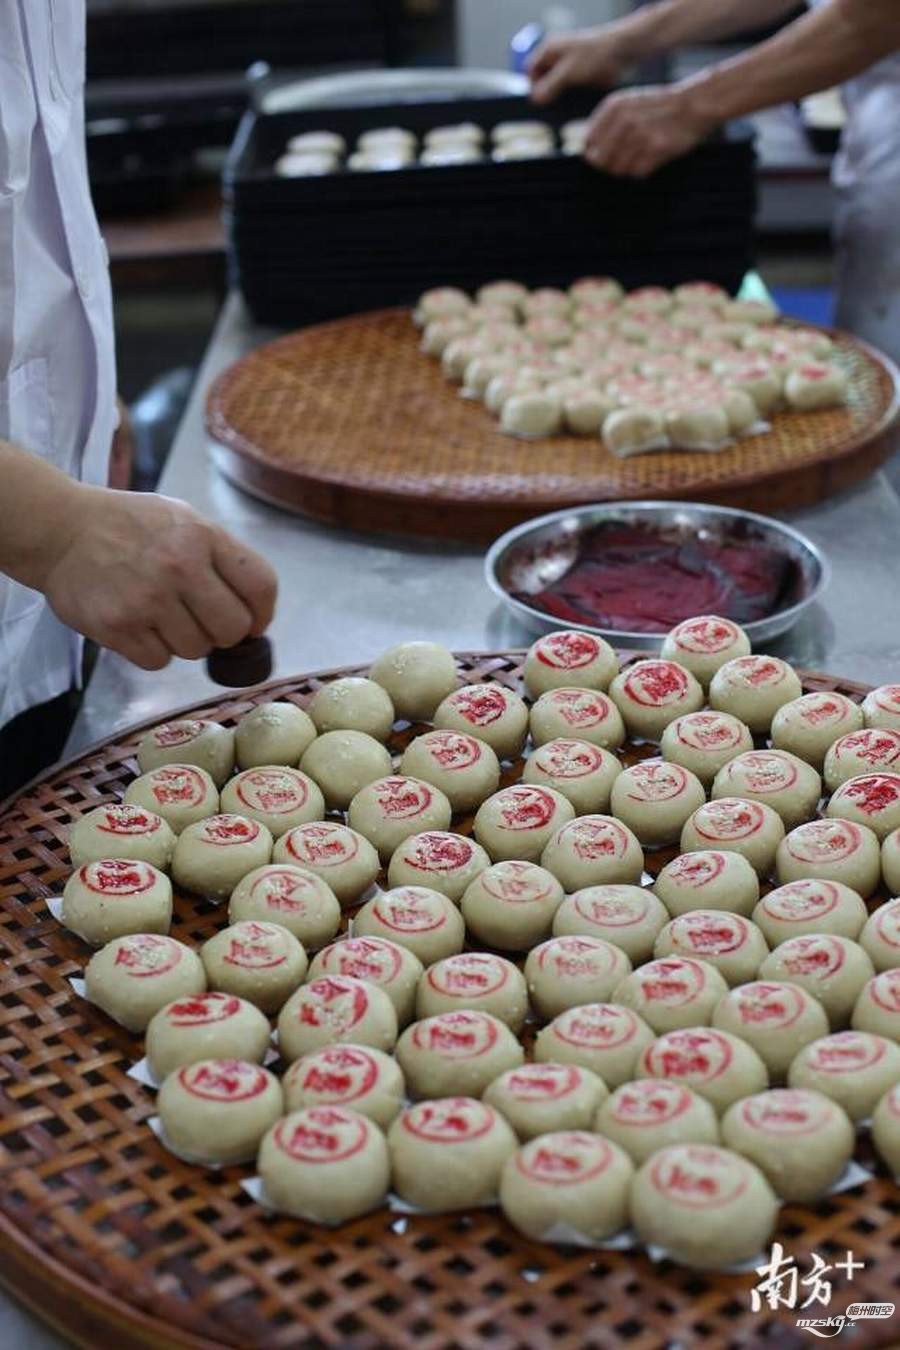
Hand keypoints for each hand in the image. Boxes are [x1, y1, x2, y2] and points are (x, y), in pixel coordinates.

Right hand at [42, 486, 276, 669]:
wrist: (59, 530)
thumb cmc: (127, 526)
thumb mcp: (183, 520)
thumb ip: (220, 557)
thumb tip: (254, 611)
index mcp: (202, 536)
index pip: (261, 586)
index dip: (262, 613)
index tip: (253, 623)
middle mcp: (179, 566)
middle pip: (233, 629)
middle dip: (224, 633)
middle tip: (202, 622)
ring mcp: (147, 599)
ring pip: (197, 650)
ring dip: (185, 642)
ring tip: (161, 615)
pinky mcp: (118, 627)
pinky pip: (159, 661)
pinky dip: (152, 651)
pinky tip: (138, 625)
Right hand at [529, 27, 630, 103]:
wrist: (623, 52)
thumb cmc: (595, 56)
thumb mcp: (568, 72)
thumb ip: (549, 87)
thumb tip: (535, 100)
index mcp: (549, 50)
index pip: (530, 71)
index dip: (533, 86)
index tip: (543, 100)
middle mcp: (556, 58)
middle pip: (542, 81)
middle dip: (548, 95)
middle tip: (556, 108)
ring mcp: (569, 67)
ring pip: (556, 88)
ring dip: (560, 99)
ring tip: (568, 109)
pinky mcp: (580, 76)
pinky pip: (570, 91)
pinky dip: (571, 99)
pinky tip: (577, 106)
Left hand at [583, 84, 715, 176]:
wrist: (693, 104)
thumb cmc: (658, 108)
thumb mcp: (628, 103)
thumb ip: (605, 123)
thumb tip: (585, 150)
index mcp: (614, 106)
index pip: (588, 143)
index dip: (593, 154)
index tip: (605, 156)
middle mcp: (625, 119)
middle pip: (600, 161)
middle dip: (608, 167)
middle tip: (621, 163)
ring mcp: (640, 134)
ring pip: (618, 170)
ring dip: (626, 170)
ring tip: (638, 158)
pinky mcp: (656, 148)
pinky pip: (637, 173)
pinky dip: (641, 172)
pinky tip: (650, 160)